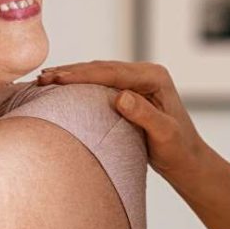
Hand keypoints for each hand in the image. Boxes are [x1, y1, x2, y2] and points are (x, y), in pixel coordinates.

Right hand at [37, 60, 206, 183]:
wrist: (187, 160)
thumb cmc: (178, 150)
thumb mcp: (165, 135)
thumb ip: (145, 115)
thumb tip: (120, 96)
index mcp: (154, 77)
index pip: (112, 72)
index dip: (83, 75)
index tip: (58, 79)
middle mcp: (146, 73)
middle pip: (102, 68)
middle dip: (71, 72)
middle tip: (42, 77)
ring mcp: (137, 81)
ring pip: (98, 73)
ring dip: (71, 75)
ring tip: (44, 79)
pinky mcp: (129, 90)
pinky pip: (100, 83)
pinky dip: (79, 84)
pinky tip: (60, 87)